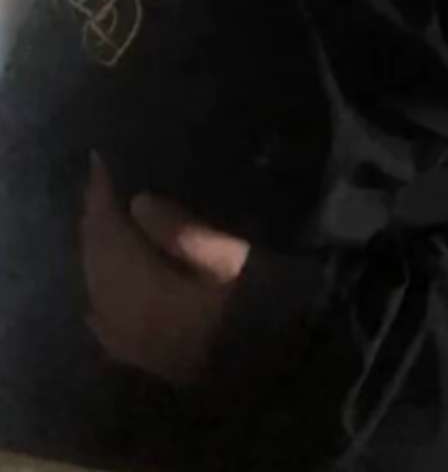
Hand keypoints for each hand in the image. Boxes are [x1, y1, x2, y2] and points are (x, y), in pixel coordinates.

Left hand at [81, 151, 249, 384]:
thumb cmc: (254, 307)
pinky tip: (98, 289)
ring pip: (97, 286)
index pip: (111, 231)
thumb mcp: (230, 260)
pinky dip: (100, 293)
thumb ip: (182, 231)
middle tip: (99, 183)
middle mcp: (124, 314)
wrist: (266, 373)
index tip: (100, 160)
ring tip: (102, 218)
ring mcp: (127, 340)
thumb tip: (139, 201)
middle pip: (98, 258)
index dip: (102, 195)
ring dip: (96, 250)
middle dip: (96, 218)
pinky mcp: (139, 357)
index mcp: (144, 288)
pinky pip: (103, 319)